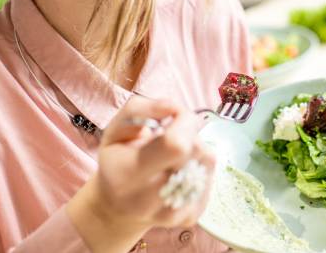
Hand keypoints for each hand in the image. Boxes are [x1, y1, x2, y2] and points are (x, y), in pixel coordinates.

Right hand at [67, 97, 215, 252]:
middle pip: (196, 150)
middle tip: (172, 136)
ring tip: (173, 155)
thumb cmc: (117, 161)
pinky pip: (211, 176)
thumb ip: (141, 109)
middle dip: (190, 133)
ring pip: (207, 161)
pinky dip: (200, 166)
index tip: (174, 116)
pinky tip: (180, 170)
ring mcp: (172, 214)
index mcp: (127, 174)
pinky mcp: (190, 218)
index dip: (184, 122)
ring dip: (196, 149)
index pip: (175, 144)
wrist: (117, 208)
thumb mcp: (115, 129)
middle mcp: (148, 200)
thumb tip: (175, 107)